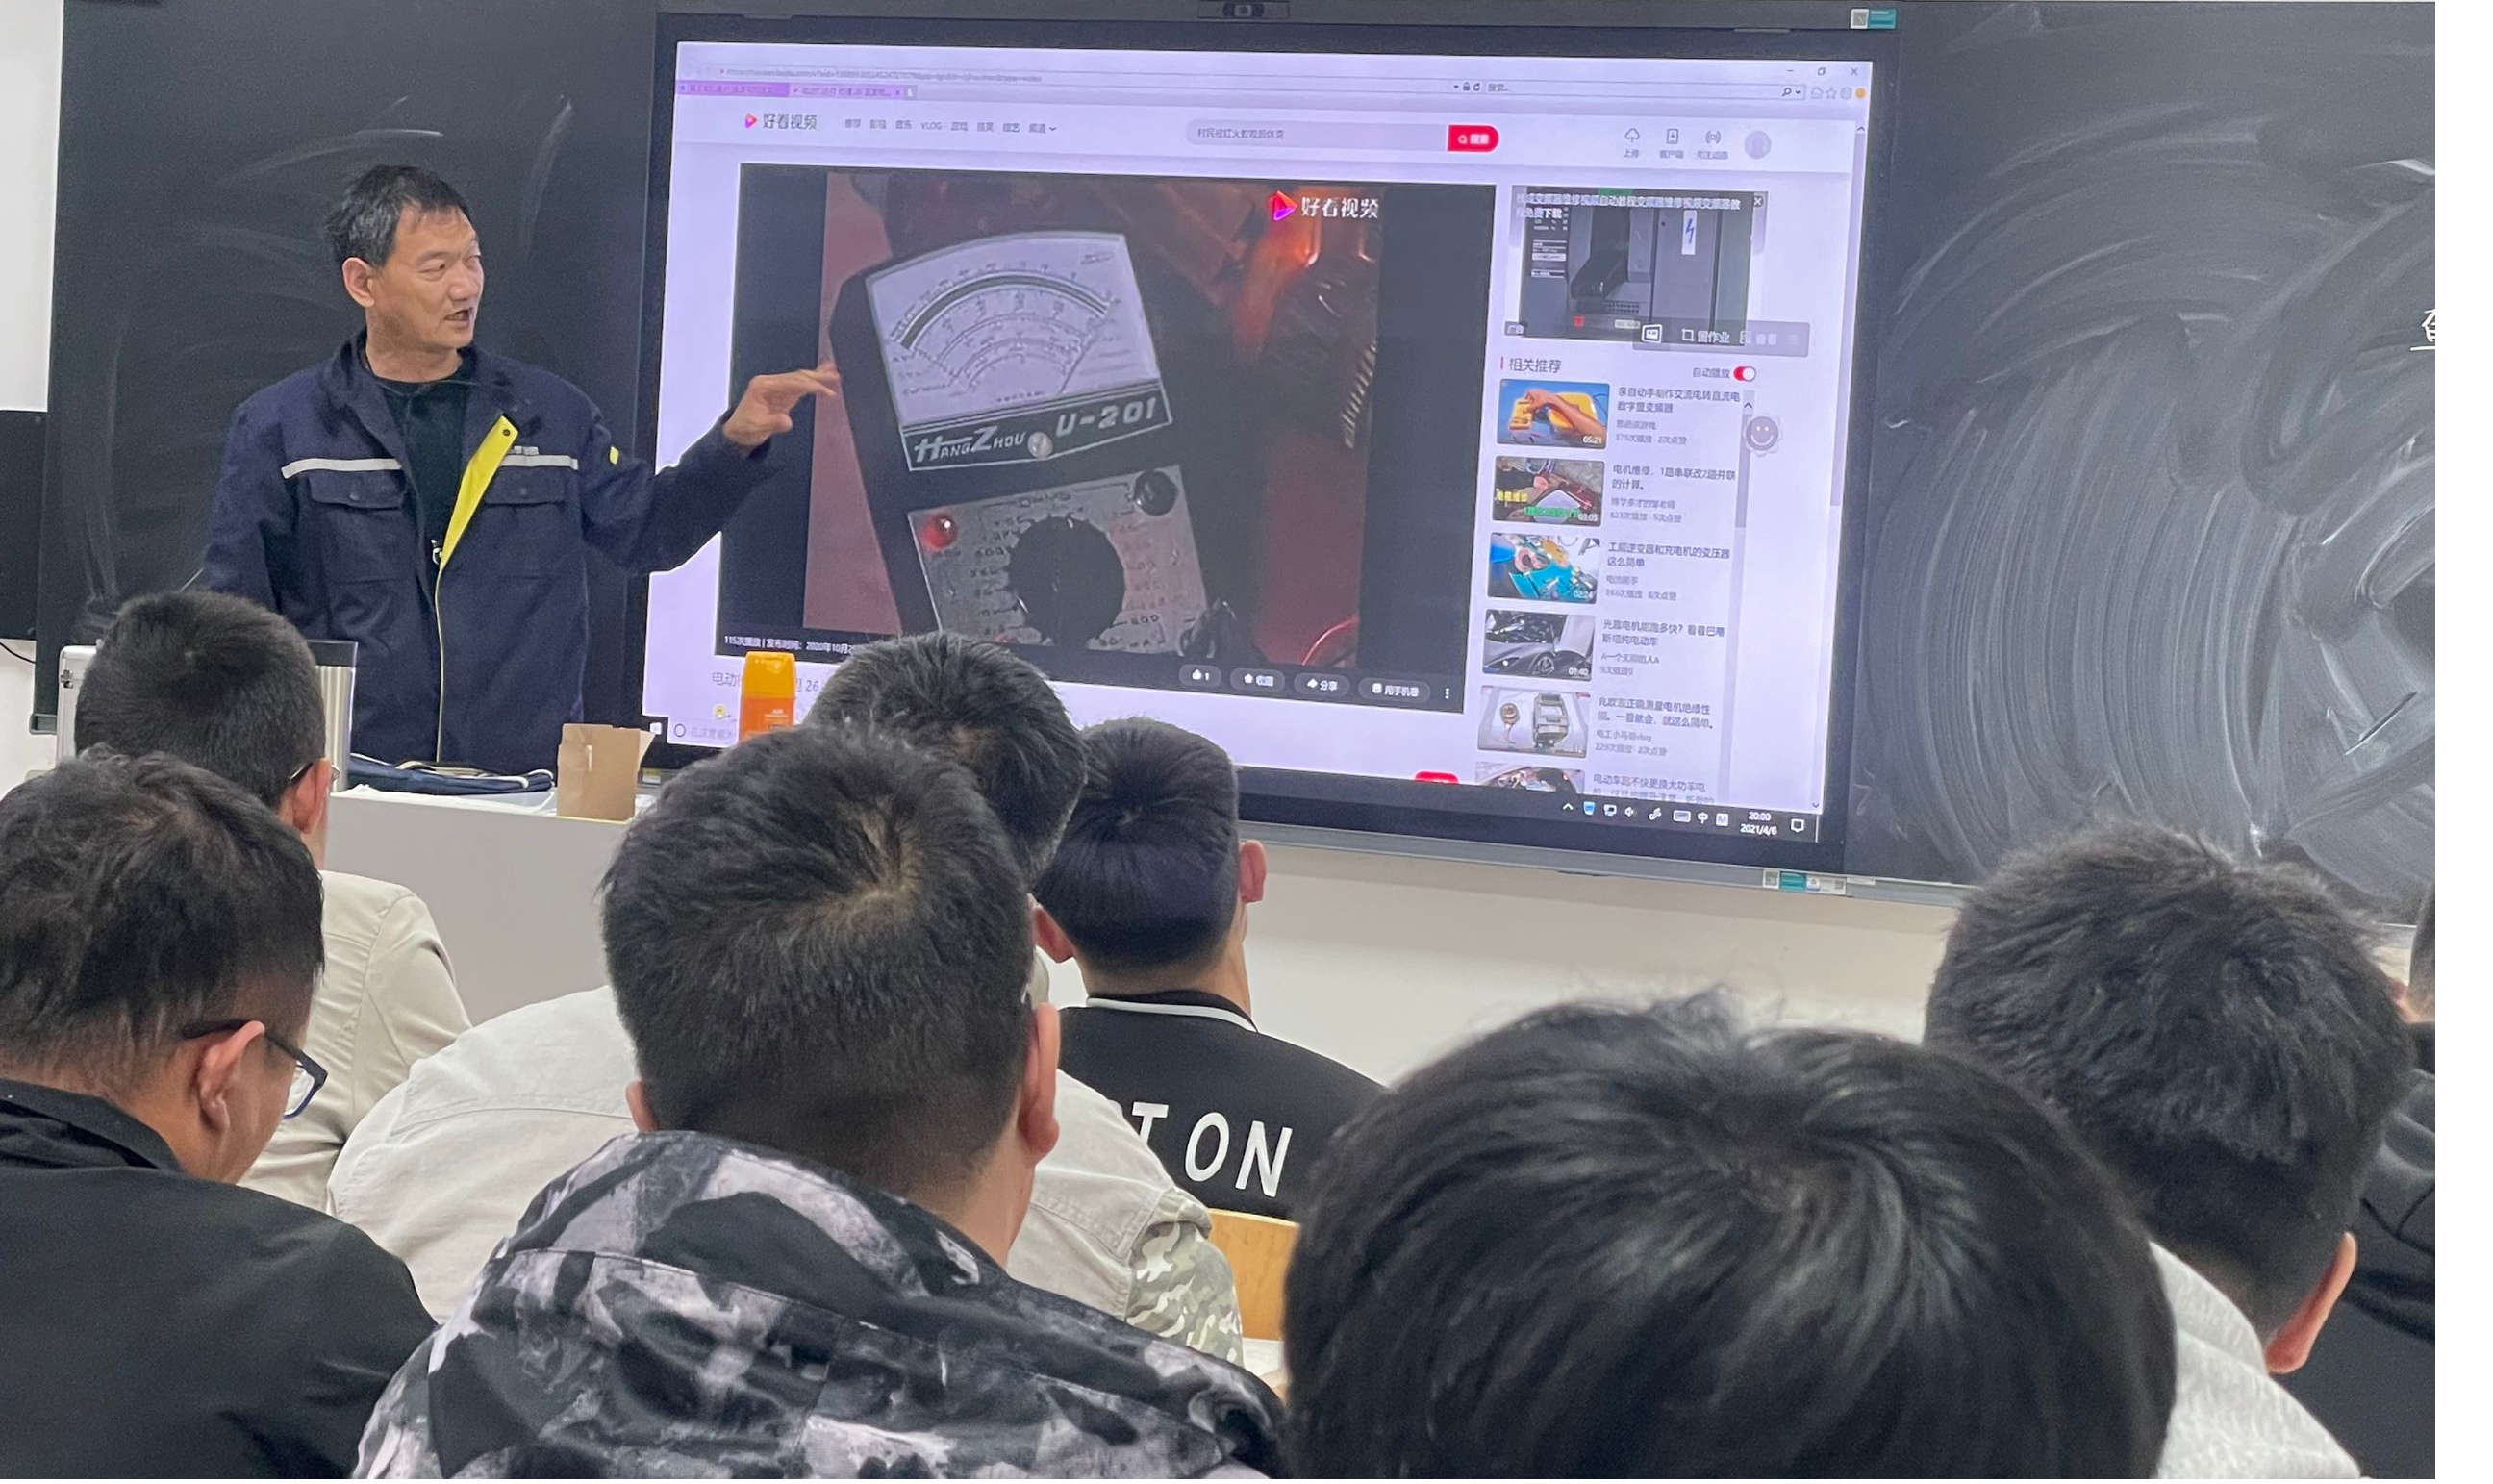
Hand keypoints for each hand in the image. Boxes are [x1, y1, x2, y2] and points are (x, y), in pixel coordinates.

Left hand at [723, 360, 839, 448]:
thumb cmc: (745, 429)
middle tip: (834, 375)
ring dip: (816, 377)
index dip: (808, 386)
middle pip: (796, 377)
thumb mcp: (758, 428)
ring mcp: (776, 388)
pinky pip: (799, 387)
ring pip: (799, 379)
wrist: (737, 433)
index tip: (824, 389)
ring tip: (834, 373)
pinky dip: (812, 384)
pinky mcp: (782, 395)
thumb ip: (774, 423)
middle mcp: (770, 383)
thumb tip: (787, 421)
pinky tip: (823, 381)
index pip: (790, 383)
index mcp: (762, 386)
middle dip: (816, 376)